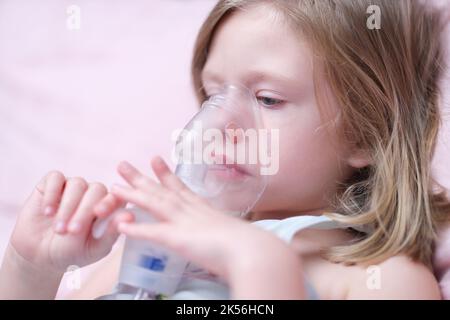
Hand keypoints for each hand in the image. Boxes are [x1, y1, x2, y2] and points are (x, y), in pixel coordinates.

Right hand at [9, 171, 132, 272]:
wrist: (41, 255)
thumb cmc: (73, 252)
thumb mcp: (94, 248)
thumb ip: (111, 233)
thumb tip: (129, 216)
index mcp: (108, 207)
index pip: (116, 197)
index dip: (110, 202)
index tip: (100, 213)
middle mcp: (93, 193)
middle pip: (96, 190)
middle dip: (85, 210)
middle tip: (73, 231)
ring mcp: (73, 187)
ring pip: (77, 184)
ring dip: (68, 207)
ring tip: (59, 229)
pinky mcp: (52, 183)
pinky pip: (55, 178)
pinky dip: (52, 194)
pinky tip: (48, 212)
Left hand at [95, 156, 293, 281]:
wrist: (253, 251)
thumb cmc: (248, 246)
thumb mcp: (231, 234)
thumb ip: (221, 233)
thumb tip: (222, 237)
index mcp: (203, 210)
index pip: (180, 188)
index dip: (165, 174)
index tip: (155, 160)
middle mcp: (192, 211)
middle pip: (162, 191)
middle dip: (141, 178)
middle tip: (122, 164)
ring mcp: (185, 223)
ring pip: (154, 204)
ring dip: (133, 195)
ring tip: (114, 187)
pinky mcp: (180, 239)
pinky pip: (154, 232)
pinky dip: (137, 228)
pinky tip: (120, 225)